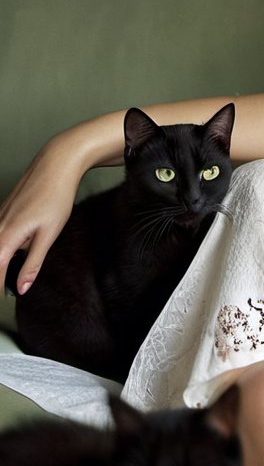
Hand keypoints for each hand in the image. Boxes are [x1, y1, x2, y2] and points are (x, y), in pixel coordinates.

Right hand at [0, 138, 84, 294]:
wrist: (55, 165)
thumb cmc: (55, 198)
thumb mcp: (48, 235)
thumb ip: (33, 263)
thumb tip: (22, 287)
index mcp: (6, 237)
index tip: (3, 300)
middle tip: (4, 291)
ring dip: (0, 261)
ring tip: (7, 277)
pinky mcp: (2, 211)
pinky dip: (1, 247)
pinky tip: (11, 252)